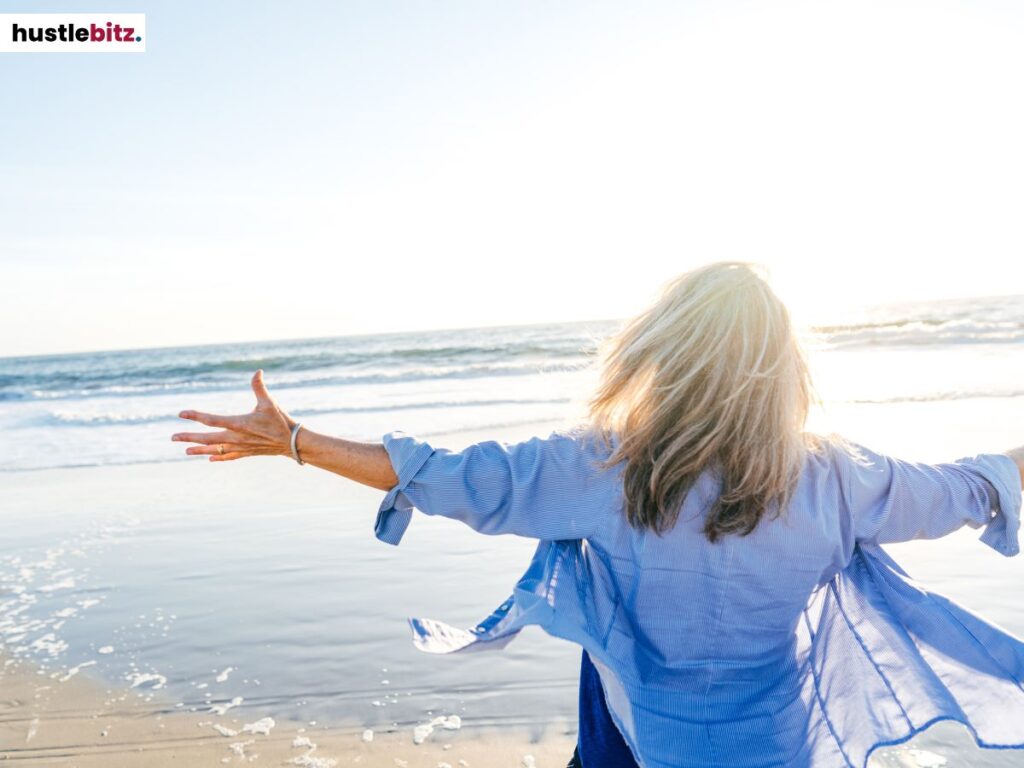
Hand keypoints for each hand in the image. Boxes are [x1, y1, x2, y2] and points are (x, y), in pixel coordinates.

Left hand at [172, 370, 296, 461]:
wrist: (292, 443)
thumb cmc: (280, 420)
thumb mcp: (269, 402)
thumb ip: (259, 387)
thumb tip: (257, 371)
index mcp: (239, 424)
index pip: (212, 419)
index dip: (195, 416)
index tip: (181, 413)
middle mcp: (236, 438)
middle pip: (207, 438)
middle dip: (189, 437)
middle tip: (173, 437)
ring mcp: (240, 447)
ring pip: (215, 450)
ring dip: (199, 450)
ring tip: (186, 450)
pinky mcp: (247, 453)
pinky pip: (228, 457)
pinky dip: (218, 458)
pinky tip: (210, 459)